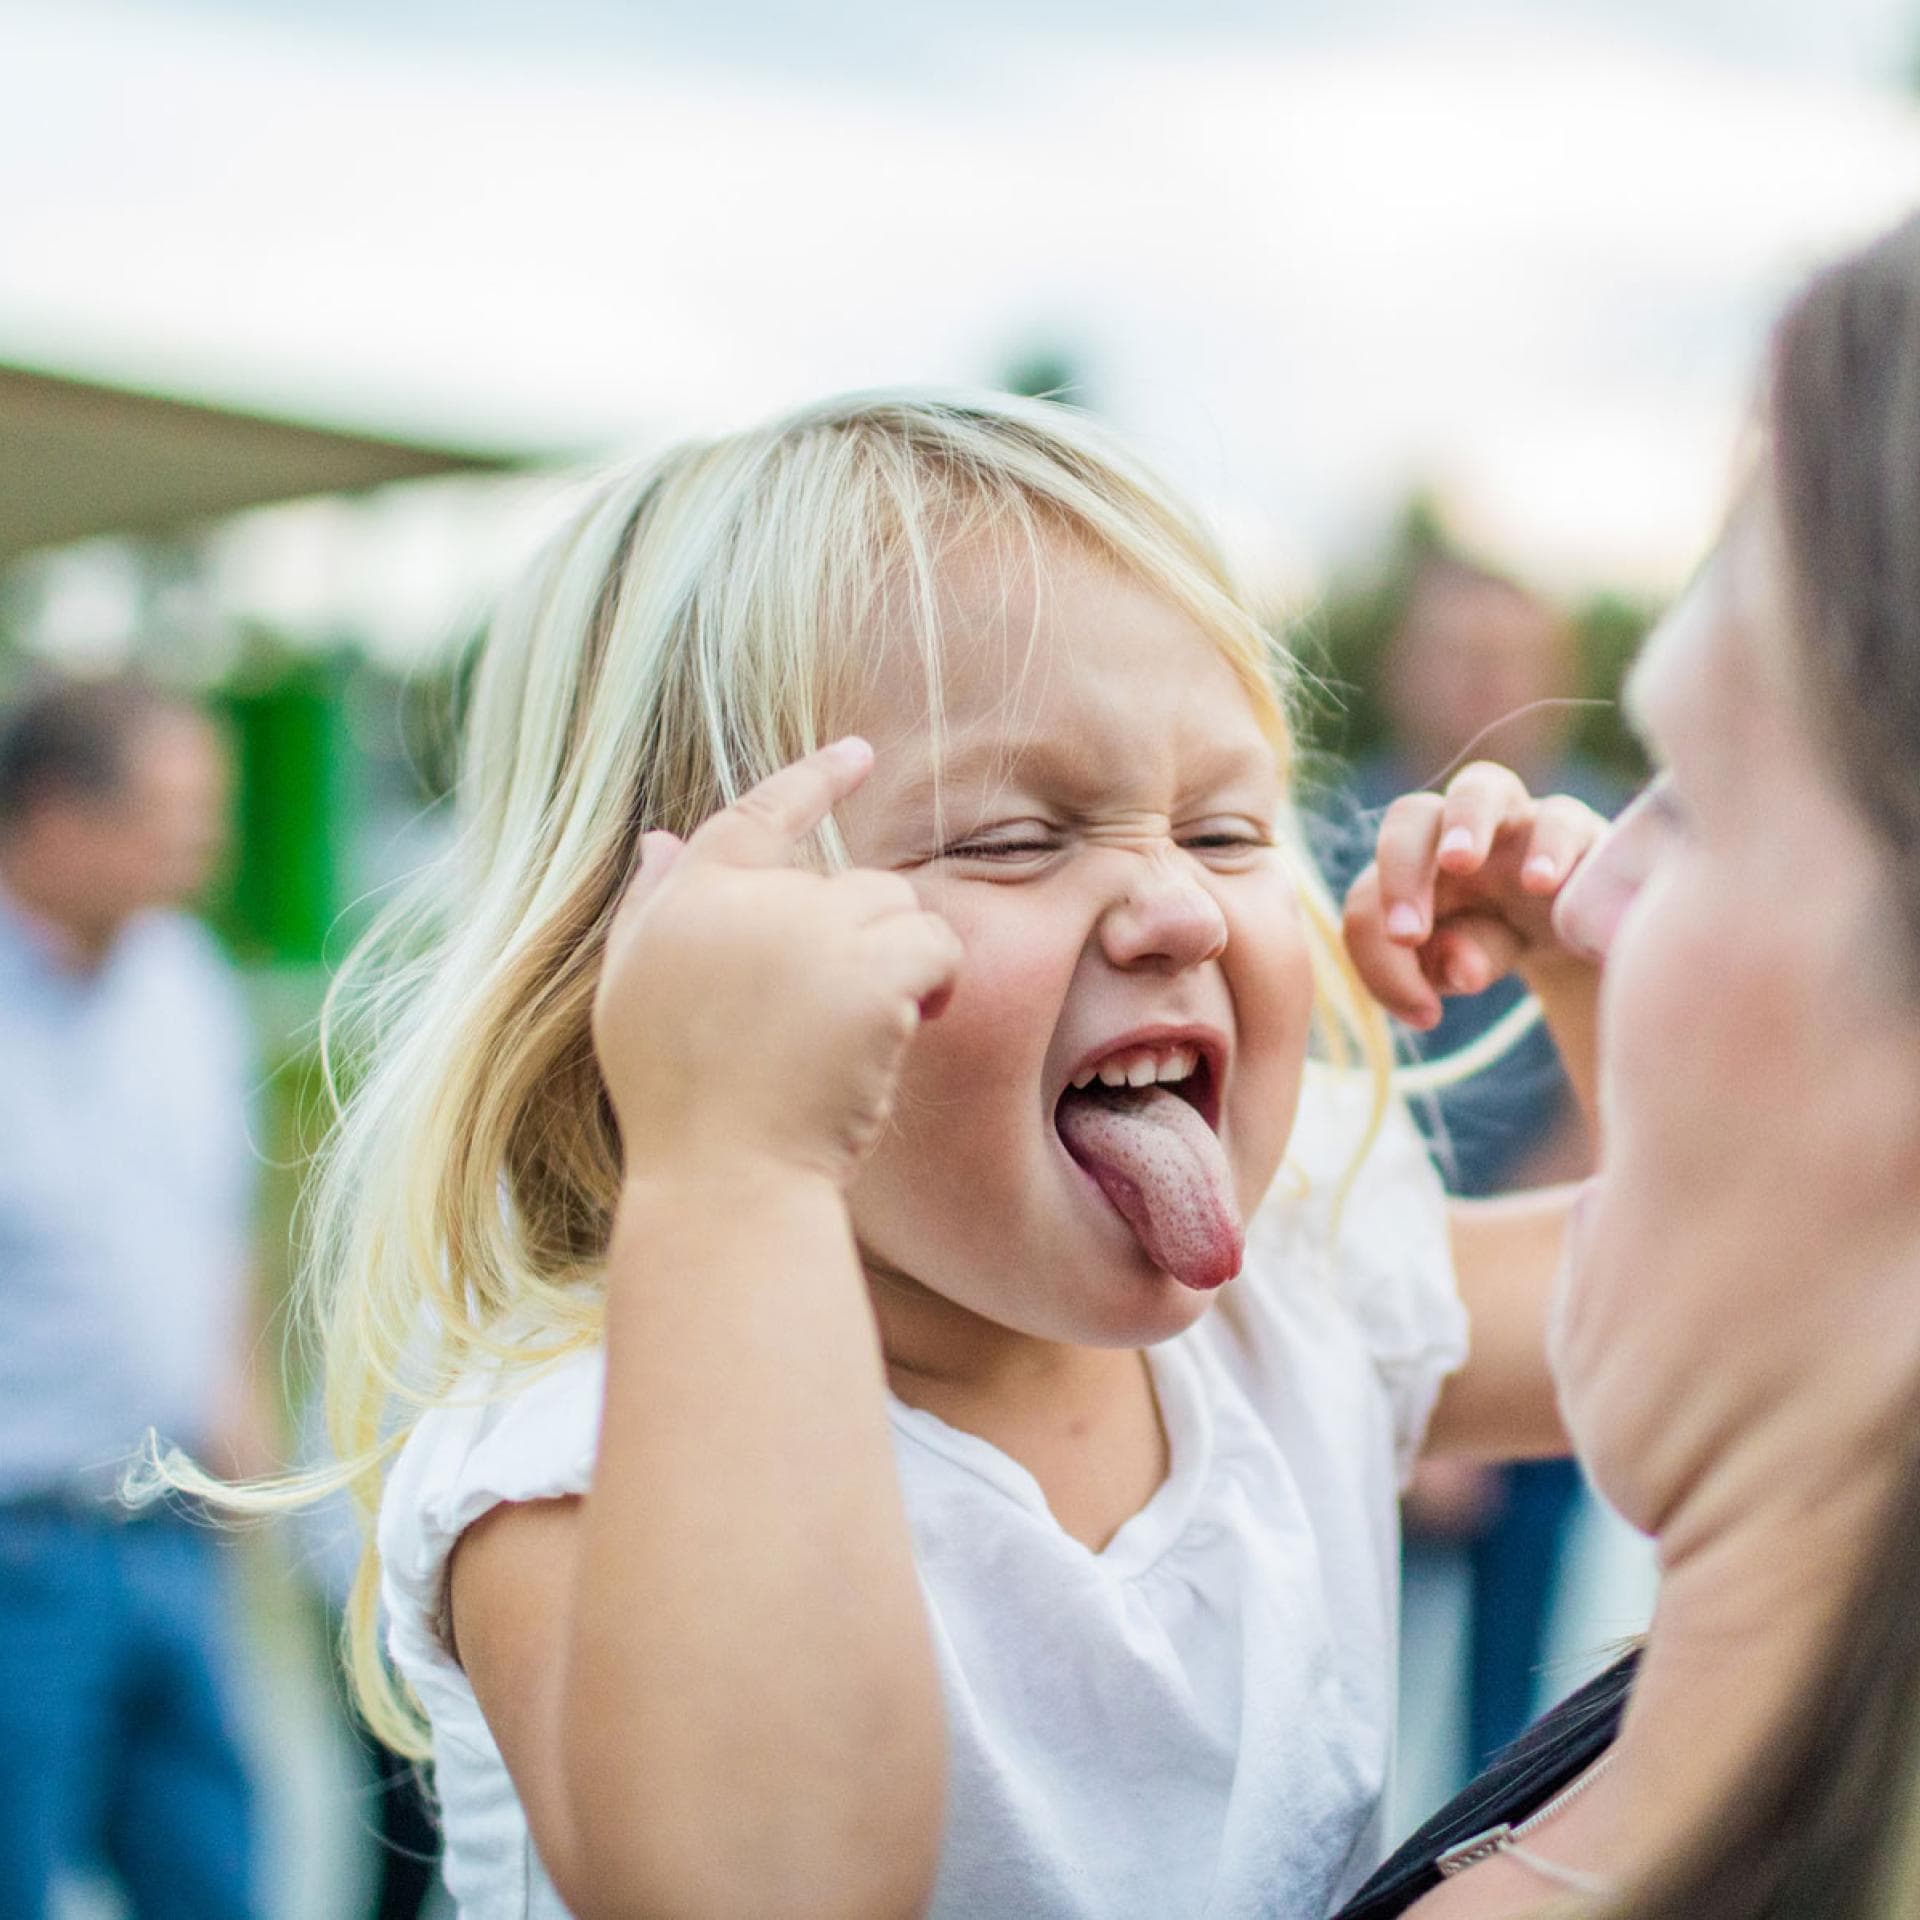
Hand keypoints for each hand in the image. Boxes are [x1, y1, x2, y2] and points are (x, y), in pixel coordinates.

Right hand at [592, 738, 963, 1187]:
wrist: (725, 1180)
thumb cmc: (680, 1108)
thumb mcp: (634, 998)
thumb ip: (650, 910)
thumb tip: (660, 840)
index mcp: (685, 901)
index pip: (754, 815)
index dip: (811, 781)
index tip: (855, 753)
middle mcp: (747, 899)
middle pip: (847, 880)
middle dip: (862, 943)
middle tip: (840, 1021)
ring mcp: (808, 929)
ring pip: (897, 906)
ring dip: (899, 963)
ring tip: (868, 1033)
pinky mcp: (867, 969)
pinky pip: (935, 945)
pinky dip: (935, 984)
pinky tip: (912, 1028)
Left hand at [1341, 761, 1606, 1029]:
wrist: (1574, 930)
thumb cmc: (1495, 939)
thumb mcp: (1465, 965)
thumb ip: (1450, 966)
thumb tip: (1463, 968)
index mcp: (1406, 865)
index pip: (1369, 896)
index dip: (1381, 956)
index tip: (1423, 1012)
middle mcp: (1453, 830)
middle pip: (1410, 814)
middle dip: (1399, 870)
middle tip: (1406, 934)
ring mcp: (1514, 819)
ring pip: (1480, 785)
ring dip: (1464, 821)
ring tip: (1459, 863)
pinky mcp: (1577, 827)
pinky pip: (1560, 819)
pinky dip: (1549, 847)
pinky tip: (1543, 886)